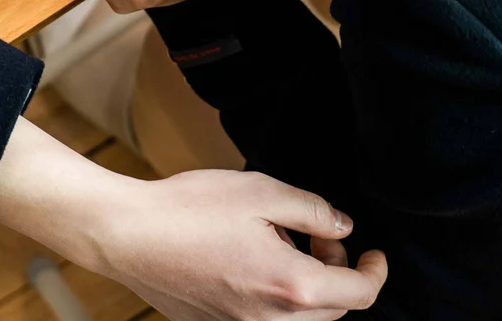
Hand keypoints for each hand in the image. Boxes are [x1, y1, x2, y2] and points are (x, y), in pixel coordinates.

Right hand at [96, 169, 387, 319]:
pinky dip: (275, 299)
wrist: (126, 235)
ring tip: (278, 245)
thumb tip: (343, 228)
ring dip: (307, 288)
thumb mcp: (261, 192)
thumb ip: (312, 211)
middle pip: (334, 312)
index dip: (375, 271)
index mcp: (292, 286)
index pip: (360, 294)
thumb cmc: (189, 209)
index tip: (374, 253)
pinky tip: (249, 261)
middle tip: (318, 238)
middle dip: (338, 274)